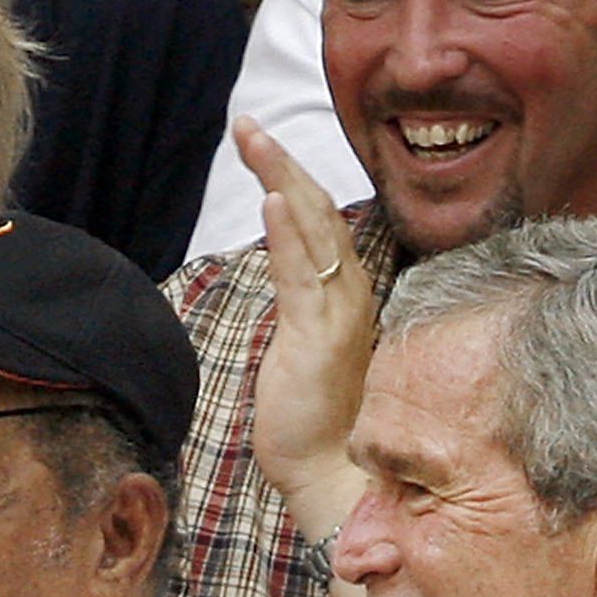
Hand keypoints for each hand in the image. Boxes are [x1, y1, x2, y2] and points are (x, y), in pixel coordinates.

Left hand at [238, 116, 375, 538]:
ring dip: (281, 178)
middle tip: (249, 123)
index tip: (261, 143)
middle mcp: (348, 294)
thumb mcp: (301, 347)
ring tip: (254, 139)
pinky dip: (287, 234)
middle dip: (282, 162)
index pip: (320, 221)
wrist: (330, 473)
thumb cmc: (315, 417)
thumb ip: (298, 305)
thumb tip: (286, 276)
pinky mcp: (318, 338)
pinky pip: (302, 276)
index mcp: (342, 293)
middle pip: (319, 210)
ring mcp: (337, 313)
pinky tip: (272, 199)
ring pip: (312, 230)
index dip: (293, 177)